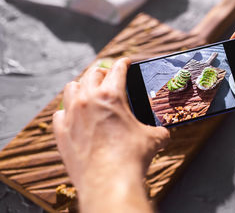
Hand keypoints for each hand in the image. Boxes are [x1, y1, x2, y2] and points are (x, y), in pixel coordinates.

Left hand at [53, 57, 168, 211]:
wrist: (109, 183)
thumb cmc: (130, 158)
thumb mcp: (154, 139)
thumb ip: (159, 130)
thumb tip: (164, 132)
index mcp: (111, 96)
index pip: (117, 68)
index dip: (124, 62)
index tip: (126, 61)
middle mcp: (88, 100)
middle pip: (92, 73)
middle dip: (103, 71)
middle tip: (110, 76)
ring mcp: (71, 115)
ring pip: (71, 87)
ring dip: (82, 85)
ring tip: (90, 90)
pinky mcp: (61, 132)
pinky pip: (60, 112)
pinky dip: (68, 110)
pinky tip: (75, 115)